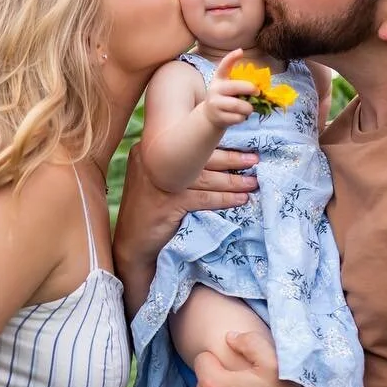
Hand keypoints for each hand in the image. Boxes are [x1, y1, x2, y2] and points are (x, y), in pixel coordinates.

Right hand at [113, 144, 257, 312]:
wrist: (133, 245)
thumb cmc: (149, 211)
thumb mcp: (159, 181)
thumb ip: (178, 167)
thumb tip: (215, 157)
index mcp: (151, 150)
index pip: (189, 141)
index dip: (217, 143)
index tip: (240, 144)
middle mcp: (153, 161)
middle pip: (199, 156)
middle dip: (230, 159)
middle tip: (254, 160)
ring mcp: (159, 182)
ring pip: (204, 177)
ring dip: (233, 180)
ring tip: (252, 182)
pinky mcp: (167, 203)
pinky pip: (203, 198)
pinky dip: (225, 199)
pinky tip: (240, 200)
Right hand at [197, 48, 257, 129]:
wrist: (209, 116)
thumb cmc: (225, 98)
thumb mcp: (227, 86)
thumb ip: (240, 83)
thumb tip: (261, 85)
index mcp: (219, 78)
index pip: (224, 66)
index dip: (231, 58)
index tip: (240, 51)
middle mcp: (215, 89)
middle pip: (235, 87)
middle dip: (250, 89)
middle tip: (258, 92)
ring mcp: (215, 103)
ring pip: (238, 105)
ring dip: (249, 108)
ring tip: (249, 108)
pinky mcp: (218, 117)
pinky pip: (237, 117)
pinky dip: (243, 117)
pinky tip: (241, 116)